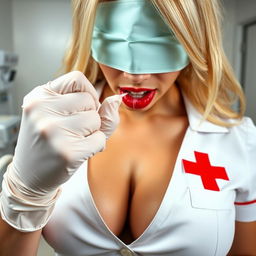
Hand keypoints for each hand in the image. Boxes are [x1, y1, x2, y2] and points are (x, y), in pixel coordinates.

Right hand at [9, 71, 120, 193]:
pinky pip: (99, 139)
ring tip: (74, 139)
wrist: (30, 175)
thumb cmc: (49, 142)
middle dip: (89, 114)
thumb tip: (117, 99)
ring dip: (93, 130)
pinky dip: (95, 145)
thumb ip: (92, 105)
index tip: (83, 105)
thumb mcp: (62, 116)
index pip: (77, 79)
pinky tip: (78, 151)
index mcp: (39, 96)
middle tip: (73, 128)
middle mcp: (43, 110)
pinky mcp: (68, 152)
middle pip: (89, 100)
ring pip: (96, 119)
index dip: (88, 92)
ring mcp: (54, 131)